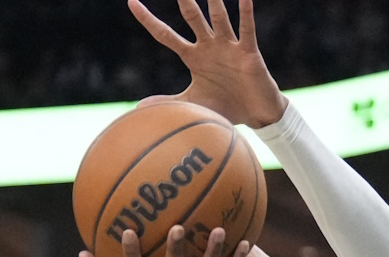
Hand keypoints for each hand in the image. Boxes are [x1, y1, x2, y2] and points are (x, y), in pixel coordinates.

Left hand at [129, 0, 287, 128]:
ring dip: (214, 1)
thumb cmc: (226, 106)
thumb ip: (169, 101)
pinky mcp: (248, 52)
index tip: (132, 2)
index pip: (165, 35)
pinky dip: (246, 13)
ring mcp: (228, 47)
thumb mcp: (194, 103)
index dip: (148, 20)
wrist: (255, 114)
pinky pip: (246, 29)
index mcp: (193, 57)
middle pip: (192, 17)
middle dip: (184, 0)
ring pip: (218, 17)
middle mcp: (209, 46)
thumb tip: (141, 108)